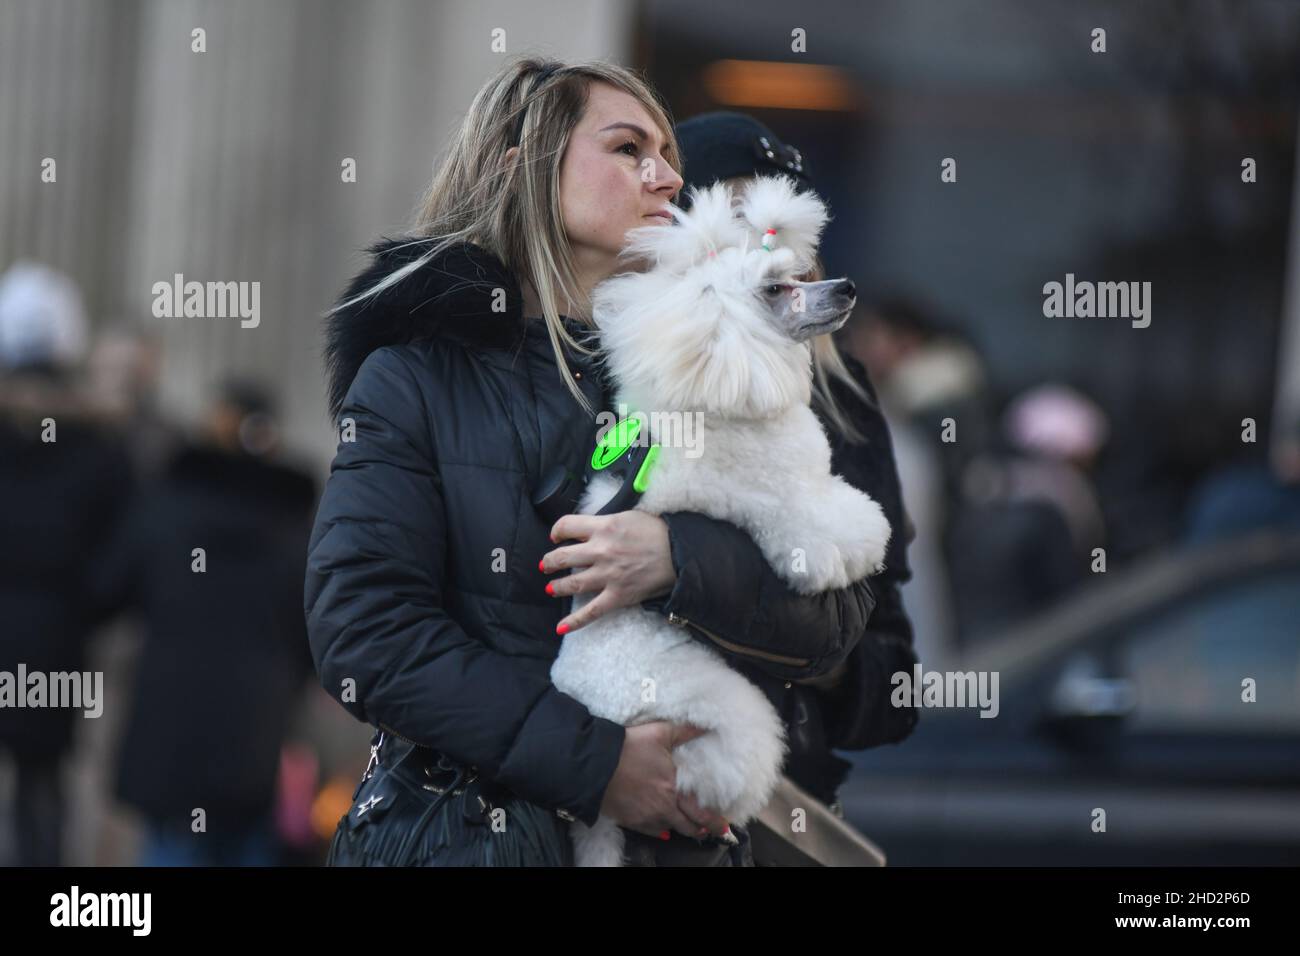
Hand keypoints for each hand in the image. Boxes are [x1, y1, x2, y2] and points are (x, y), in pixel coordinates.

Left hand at [541, 511, 676, 632]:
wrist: (681, 553)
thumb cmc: (659, 532)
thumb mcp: (629, 516)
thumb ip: (606, 521)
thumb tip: (590, 526)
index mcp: (604, 527)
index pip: (566, 525)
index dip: (557, 531)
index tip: (556, 536)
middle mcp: (601, 551)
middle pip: (562, 556)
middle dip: (550, 561)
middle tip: (547, 565)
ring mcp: (608, 575)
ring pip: (571, 583)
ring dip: (557, 586)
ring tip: (551, 588)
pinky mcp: (617, 596)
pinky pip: (591, 611)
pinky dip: (574, 621)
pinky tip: (560, 628)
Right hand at [598, 722, 729, 838]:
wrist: (596, 765)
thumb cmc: (629, 747)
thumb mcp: (660, 733)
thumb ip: (685, 732)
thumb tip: (706, 727)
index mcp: (675, 788)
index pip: (701, 812)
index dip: (714, 821)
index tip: (724, 825)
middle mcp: (664, 808)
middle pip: (688, 827)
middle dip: (703, 831)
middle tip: (710, 832)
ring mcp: (646, 817)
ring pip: (670, 830)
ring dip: (680, 828)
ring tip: (688, 828)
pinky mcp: (631, 821)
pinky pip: (651, 832)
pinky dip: (660, 830)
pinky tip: (663, 829)